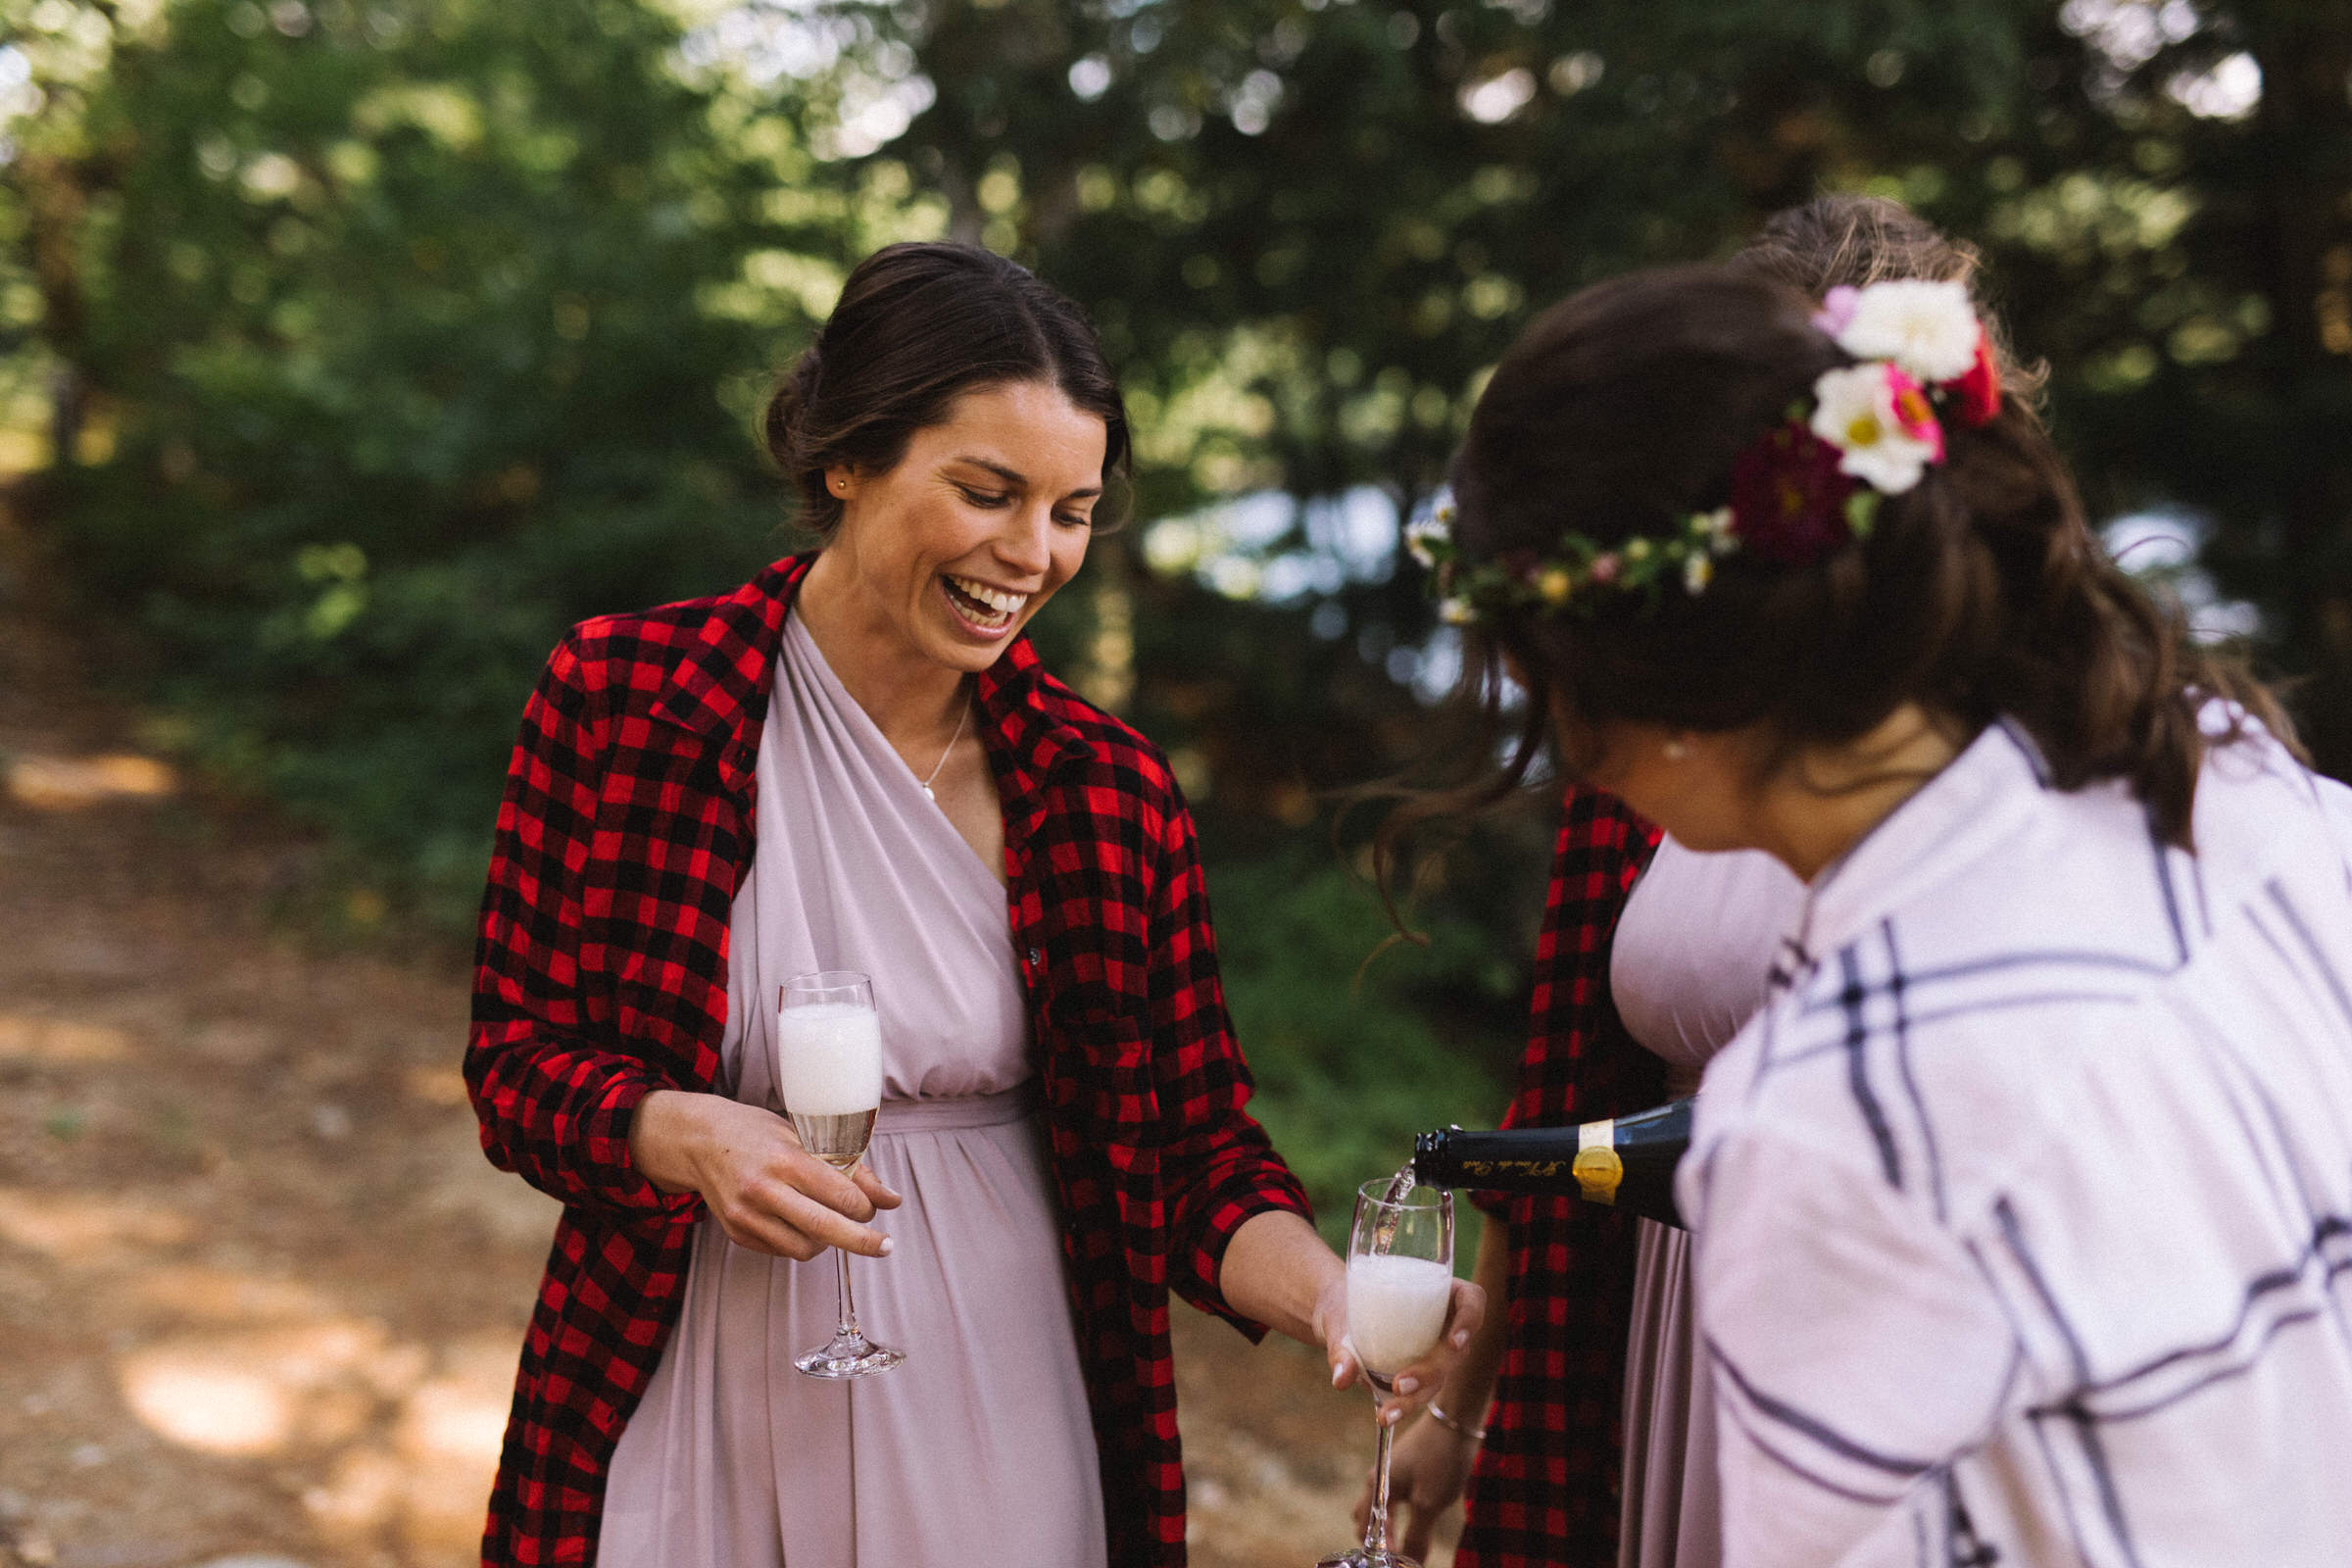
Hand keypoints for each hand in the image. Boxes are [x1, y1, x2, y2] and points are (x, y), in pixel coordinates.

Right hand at [629, 1090, 901, 1259]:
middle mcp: (763, 1190)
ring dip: (828, 1241)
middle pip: (825, 1229)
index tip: (875, 1208)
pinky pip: (781, 1250)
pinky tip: (801, 1222)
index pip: (839, 1195)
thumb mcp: (804, 1136)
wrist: (698, 1140)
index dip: (865, 1207)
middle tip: (885, 1246)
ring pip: (804, 1248)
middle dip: (862, 1242)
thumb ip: (848, 1167)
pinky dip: (800, 1241)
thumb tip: (891, 1199)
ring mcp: (746, 1215)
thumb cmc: (757, 1132)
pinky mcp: (736, 1232)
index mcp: (785, 1159)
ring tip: (831, 1222)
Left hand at [1317, 1273, 1486, 1428]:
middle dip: (1431, 1372)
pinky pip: (1419, 1391)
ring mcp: (1435, 1351)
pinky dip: (1403, 1405)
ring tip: (1387, 1414)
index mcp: (1440, 1292)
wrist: (1337, 1316)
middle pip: (1455, 1350)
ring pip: (1438, 1378)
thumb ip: (1340, 1347)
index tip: (1453, 1342)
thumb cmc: (1345, 1304)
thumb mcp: (1339, 1318)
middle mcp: (1445, 1323)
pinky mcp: (1420, 1373)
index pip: (1472, 1301)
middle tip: (1399, 1384)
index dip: (1470, 1321)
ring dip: (1416, 1398)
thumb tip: (1341, 1380)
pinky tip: (1386, 1415)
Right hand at [1353, 1407, 1480, 1560]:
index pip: (1365, 1530)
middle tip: (1405, 1552)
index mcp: (1375, 1485)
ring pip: (1380, 1510)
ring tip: (1414, 1539)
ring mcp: (1389, 1473)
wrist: (1458, 1418)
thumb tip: (1409, 1563)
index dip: (1380, 1550)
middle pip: (1367, 1519)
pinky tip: (1420, 1520)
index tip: (1401, 1560)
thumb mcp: (1430, 1503)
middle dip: (1381, 1540)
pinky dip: (1400, 1516)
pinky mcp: (1403, 1470)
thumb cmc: (1441, 1459)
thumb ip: (1416, 1536)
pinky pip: (1392, 1500)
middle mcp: (1376, 1478)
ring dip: (1391, 1528)